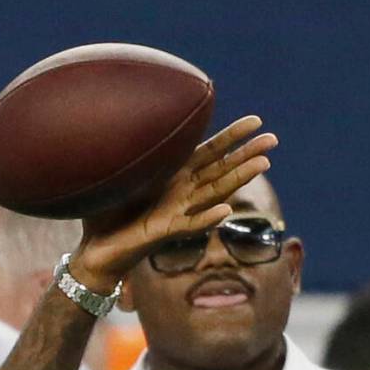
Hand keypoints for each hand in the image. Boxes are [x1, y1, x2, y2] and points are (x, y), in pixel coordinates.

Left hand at [71, 115, 276, 290]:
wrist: (96, 250)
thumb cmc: (106, 212)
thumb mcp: (118, 175)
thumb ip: (130, 152)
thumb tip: (124, 119)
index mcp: (172, 175)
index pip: (209, 151)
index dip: (231, 136)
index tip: (256, 121)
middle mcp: (181, 192)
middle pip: (220, 169)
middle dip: (246, 153)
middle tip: (273, 139)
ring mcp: (177, 212)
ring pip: (214, 193)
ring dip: (238, 179)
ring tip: (263, 164)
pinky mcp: (164, 232)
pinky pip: (189, 225)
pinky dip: (207, 219)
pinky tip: (226, 212)